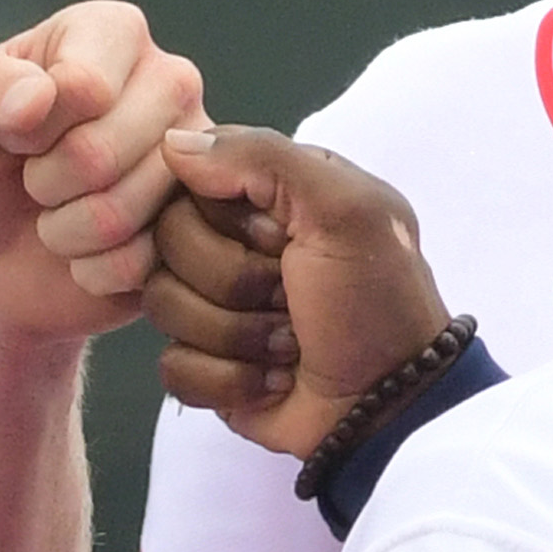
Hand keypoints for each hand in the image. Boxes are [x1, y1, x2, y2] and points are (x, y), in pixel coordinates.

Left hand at [0, 2, 206, 345]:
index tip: (12, 131)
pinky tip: (88, 251)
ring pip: (123, 211)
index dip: (29, 126)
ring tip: (59, 213)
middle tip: (34, 180)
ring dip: (66, 230)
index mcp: (111, 32)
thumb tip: (40, 95)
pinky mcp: (198, 227)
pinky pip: (142, 261)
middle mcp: (169, 82)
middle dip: (46, 182)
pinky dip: (92, 269)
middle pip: (103, 150)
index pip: (83, 85)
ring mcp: (194, 158)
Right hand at [144, 127, 452, 461]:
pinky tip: (274, 379)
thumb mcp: (344, 210)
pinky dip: (230, 381)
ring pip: (163, 305)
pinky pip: (172, 368)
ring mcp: (217, 305)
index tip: (281, 237)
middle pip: (168, 242)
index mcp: (270, 193)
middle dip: (237, 281)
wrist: (388, 407)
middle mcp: (237, 241)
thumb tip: (173, 144)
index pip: (191, 177)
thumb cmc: (377, 303)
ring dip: (238, 335)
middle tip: (291, 296)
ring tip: (290, 343)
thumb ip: (262, 157)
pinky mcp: (207, 364)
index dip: (227, 216)